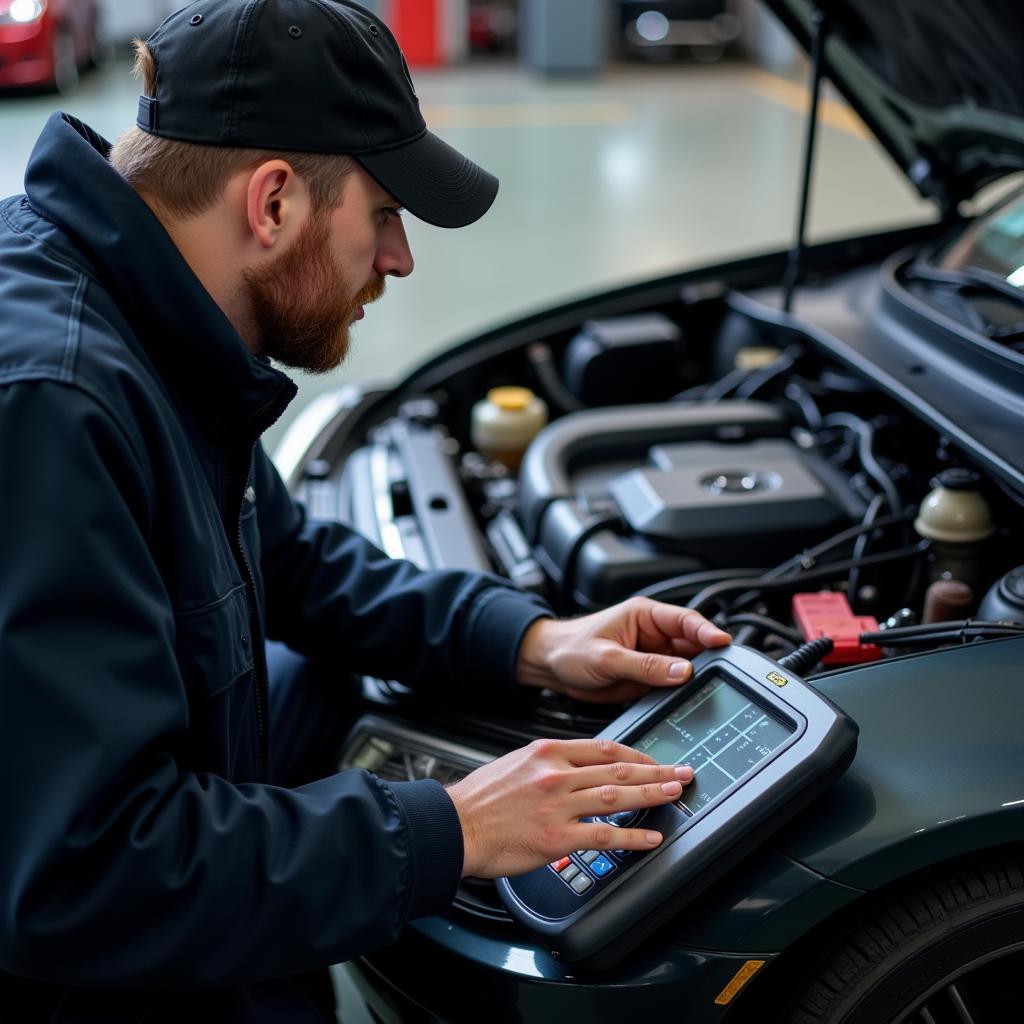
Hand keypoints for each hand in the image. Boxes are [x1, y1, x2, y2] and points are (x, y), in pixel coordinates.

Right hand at [446, 738, 694, 877]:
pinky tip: (651, 837)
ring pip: (616, 797)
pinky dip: (632, 836)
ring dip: (651, 795)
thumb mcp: (516, 763)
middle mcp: (556, 775)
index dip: (635, 754)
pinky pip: (603, 836)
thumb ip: (549, 762)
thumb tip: (578, 766)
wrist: (454, 826)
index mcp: (547, 752)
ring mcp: (558, 806)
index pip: (603, 748)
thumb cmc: (480, 799)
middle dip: (655, 772)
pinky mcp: (556, 838)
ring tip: (674, 795)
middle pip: (617, 770)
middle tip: (680, 773)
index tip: (653, 759)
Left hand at [516, 597, 731, 703]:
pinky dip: (681, 695)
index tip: (723, 643)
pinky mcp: (648, 679)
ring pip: (685, 669)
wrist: (550, 667)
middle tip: (723, 675)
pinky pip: (671, 687)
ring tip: (710, 692)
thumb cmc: (571, 648)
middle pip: (692, 646)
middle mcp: (653, 635)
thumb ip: (645, 665)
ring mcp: (652, 658)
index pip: (685, 621)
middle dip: (708, 660)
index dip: (707, 631)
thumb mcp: (607, 657)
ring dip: (696, 680)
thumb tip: (682, 671)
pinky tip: (689, 704)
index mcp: (645, 617)